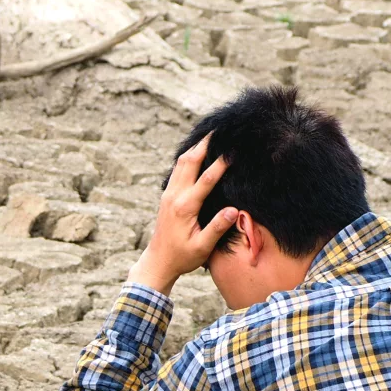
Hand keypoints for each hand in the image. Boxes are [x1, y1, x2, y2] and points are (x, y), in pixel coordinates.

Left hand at [126, 135, 233, 294]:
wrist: (158, 262)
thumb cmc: (182, 257)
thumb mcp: (202, 247)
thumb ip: (216, 228)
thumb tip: (232, 210)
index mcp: (184, 207)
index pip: (205, 180)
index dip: (220, 164)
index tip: (233, 150)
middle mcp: (174, 196)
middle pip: (189, 162)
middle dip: (204, 145)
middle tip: (219, 128)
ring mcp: (168, 194)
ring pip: (181, 163)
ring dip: (195, 147)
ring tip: (209, 133)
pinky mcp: (167, 196)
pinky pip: (177, 170)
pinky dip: (187, 156)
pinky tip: (196, 150)